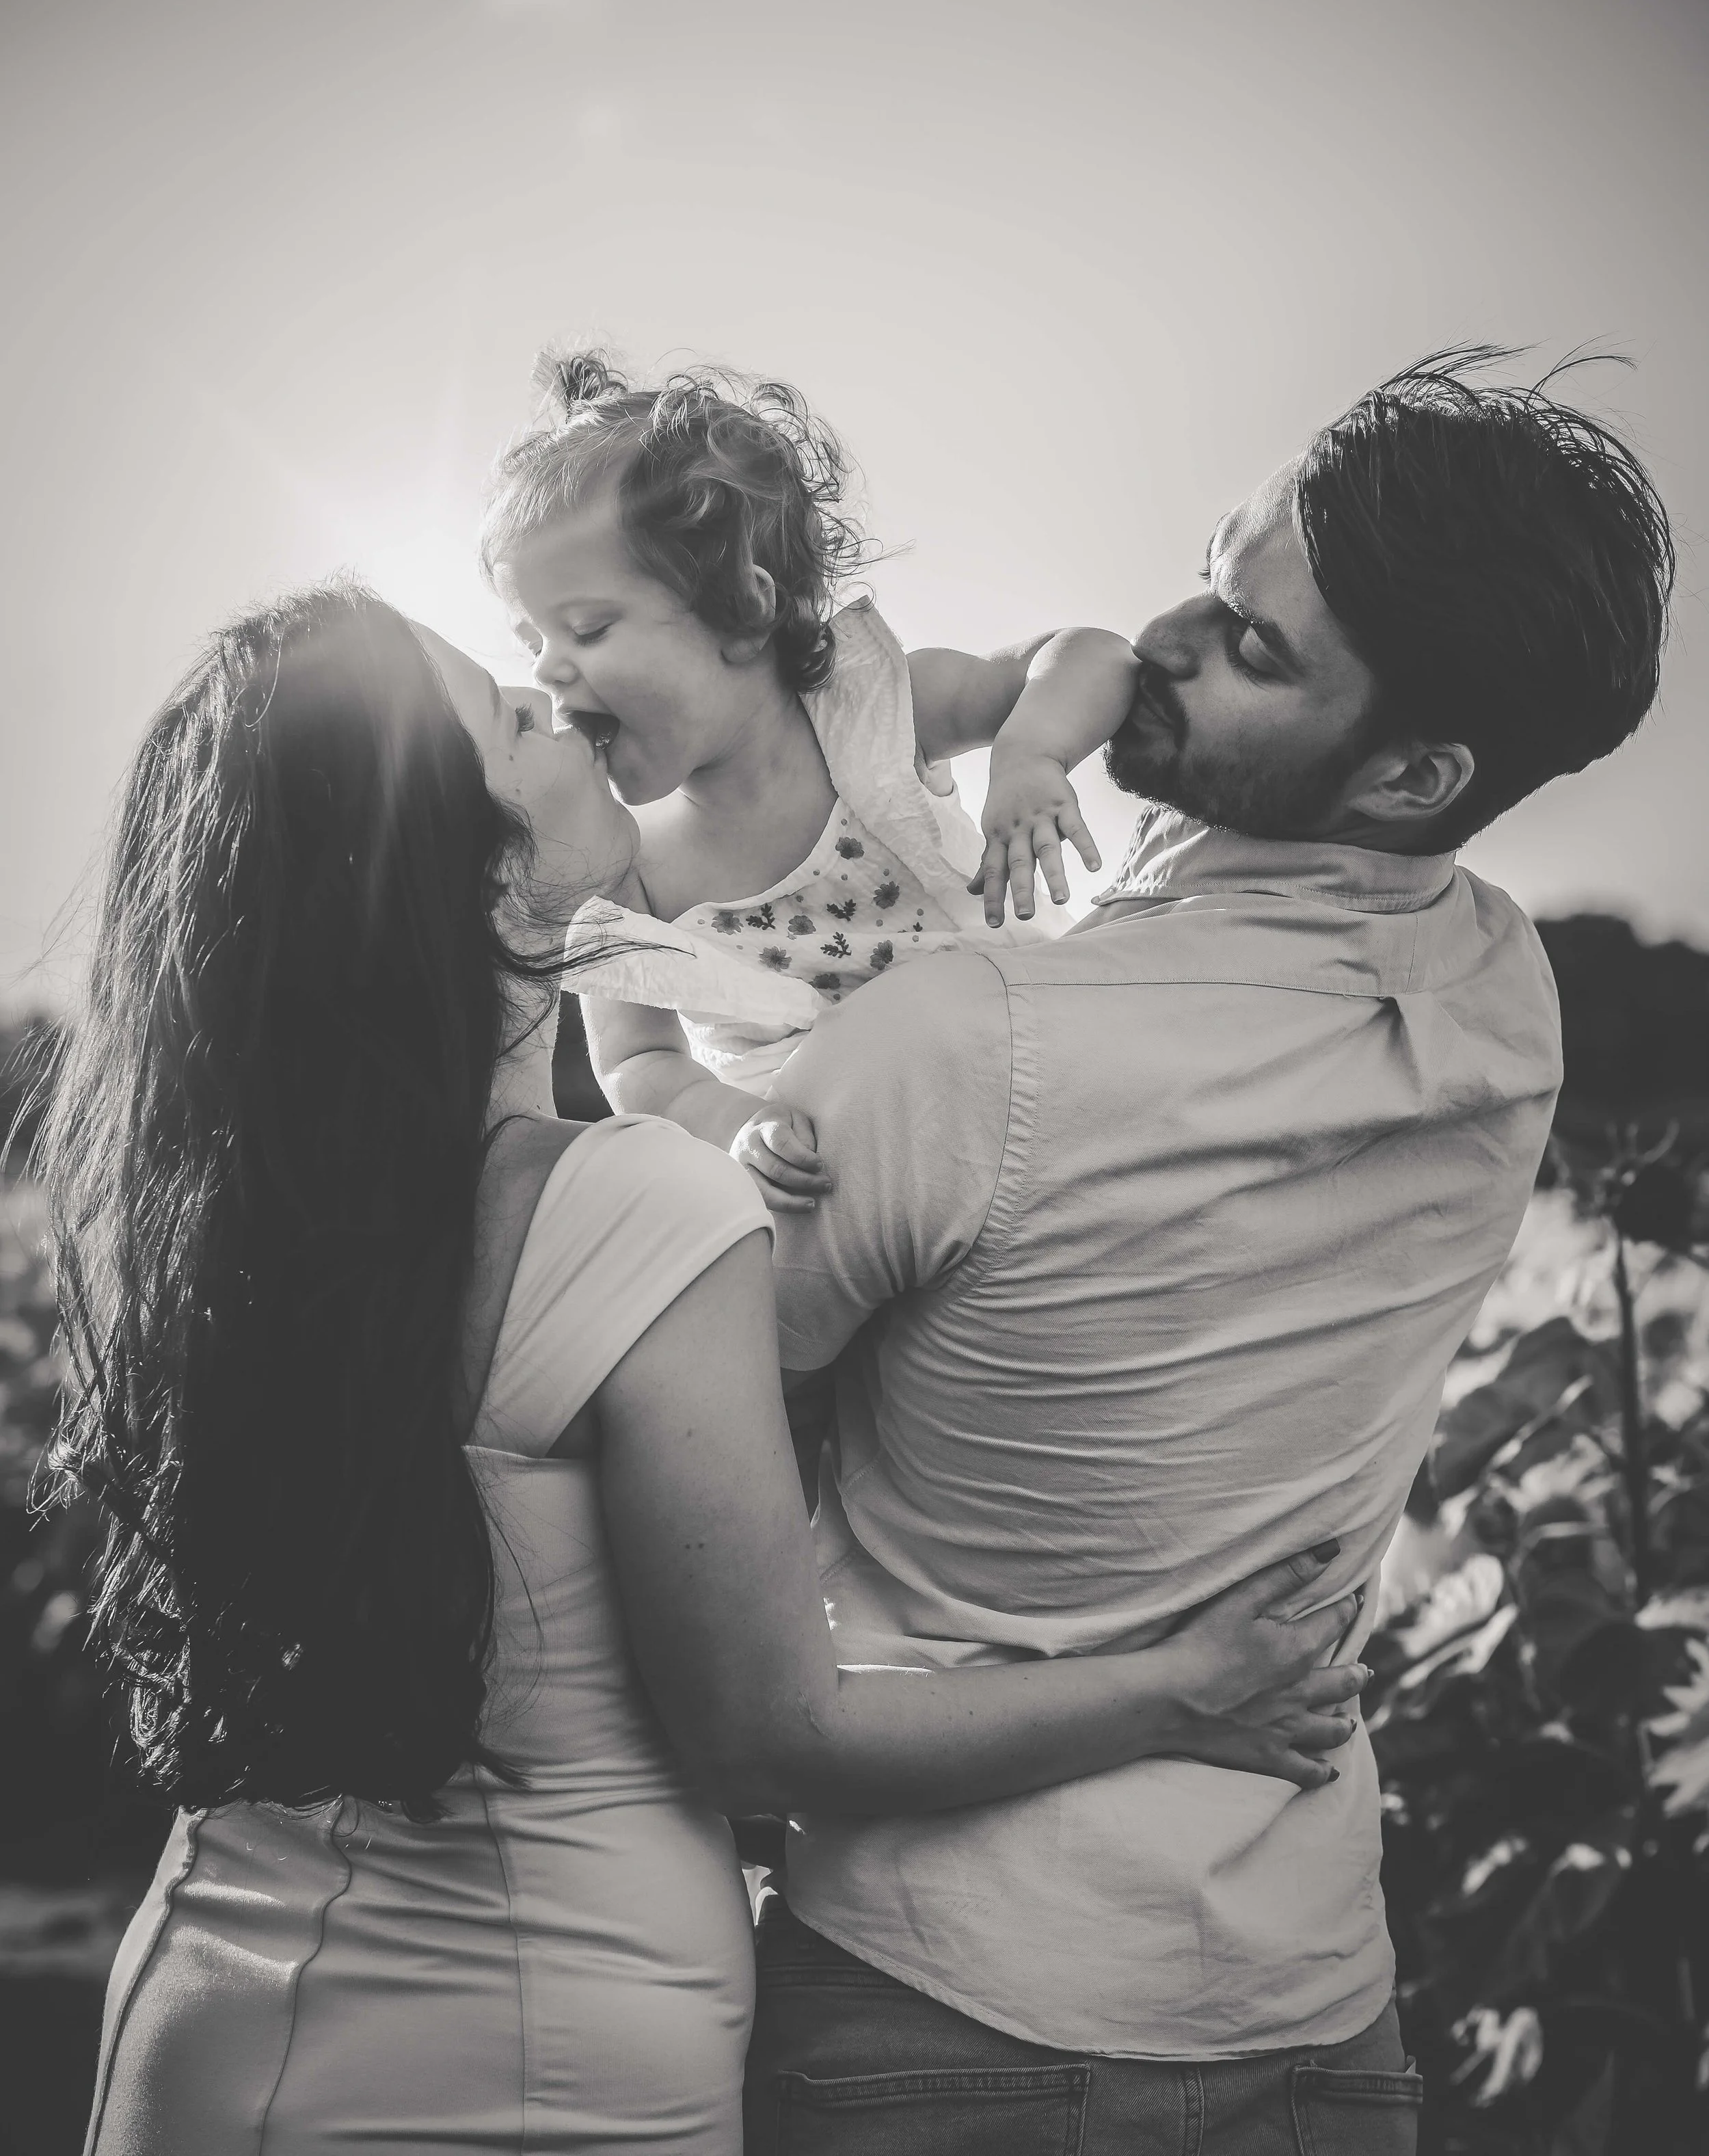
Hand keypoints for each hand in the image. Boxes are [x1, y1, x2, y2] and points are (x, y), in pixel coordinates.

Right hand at [731, 1104, 832, 1214]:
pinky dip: (782, 1206)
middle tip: (825, 1184)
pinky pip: (761, 1201)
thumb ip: (805, 1138)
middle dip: (804, 1180)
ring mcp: (741, 1167)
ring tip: (812, 1203)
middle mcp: (747, 1147)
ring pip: (765, 1190)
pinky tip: (798, 1206)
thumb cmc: (783, 1126)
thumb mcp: (797, 1120)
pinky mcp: (743, 1184)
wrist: (753, 1131)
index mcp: (763, 1127)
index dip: (803, 1157)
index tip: (820, 1165)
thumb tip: (811, 1165)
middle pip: (776, 1169)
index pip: (781, 1143)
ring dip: (792, 1200)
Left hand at [970, 749, 1100, 925]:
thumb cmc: (1007, 801)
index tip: (994, 923)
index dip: (993, 896)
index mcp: (999, 837)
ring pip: (1047, 848)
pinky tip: (1095, 867)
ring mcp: (1042, 817)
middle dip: (1022, 889)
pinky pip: (1076, 828)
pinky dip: (1085, 846)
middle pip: (1020, 862)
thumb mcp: (993, 829)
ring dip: (1054, 874)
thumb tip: (972, 892)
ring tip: (1061, 900)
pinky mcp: (1064, 805)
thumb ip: (988, 862)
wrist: (1023, 754)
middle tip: (1025, 915)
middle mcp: (1018, 829)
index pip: (993, 872)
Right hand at [1157, 1544, 1367, 1788]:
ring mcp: (1287, 1728)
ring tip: (1350, 1721)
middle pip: (1343, 1683)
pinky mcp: (1269, 1757)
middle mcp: (1302, 1692)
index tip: (1356, 1601)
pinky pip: (1306, 1770)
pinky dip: (1321, 1770)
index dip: (1347, 1609)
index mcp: (1296, 1650)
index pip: (1335, 1624)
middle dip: (1356, 1675)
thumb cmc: (1201, 1642)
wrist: (1172, 1699)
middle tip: (1364, 1671)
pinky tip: (1329, 1771)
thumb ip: (1285, 1575)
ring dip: (1344, 1723)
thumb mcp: (1241, 1599)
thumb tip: (1327, 1553)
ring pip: (1331, 1729)